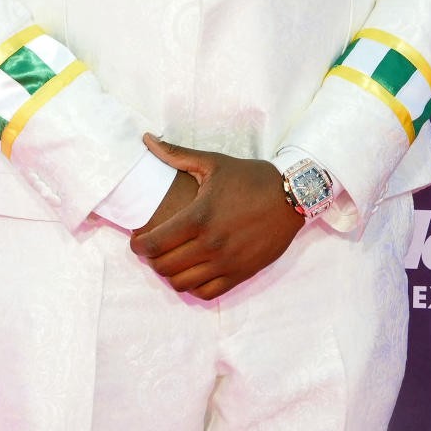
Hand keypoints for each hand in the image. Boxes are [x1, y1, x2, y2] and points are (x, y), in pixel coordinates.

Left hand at [129, 134, 302, 299]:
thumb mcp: (212, 162)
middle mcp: (211, 243)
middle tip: (153, 250)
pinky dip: (193, 287)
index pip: (154, 243)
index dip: (138, 246)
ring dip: (170, 275)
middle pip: (164, 266)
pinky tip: (192, 273)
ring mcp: (227, 261)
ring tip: (171, 262)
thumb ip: (175, 154)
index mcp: (199, 217)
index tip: (137, 241)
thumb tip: (146, 138)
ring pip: (182, 283)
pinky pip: (207, 292)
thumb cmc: (250, 178)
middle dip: (151, 260)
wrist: (292, 196)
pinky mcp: (241, 272)